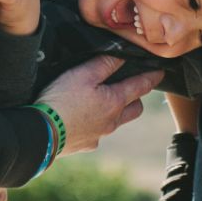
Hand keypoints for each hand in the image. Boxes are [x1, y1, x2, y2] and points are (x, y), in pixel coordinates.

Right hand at [37, 55, 163, 155]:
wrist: (41, 134)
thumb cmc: (62, 101)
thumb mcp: (83, 74)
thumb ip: (105, 64)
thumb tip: (123, 55)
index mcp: (115, 102)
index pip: (140, 86)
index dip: (152, 77)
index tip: (160, 72)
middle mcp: (112, 121)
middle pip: (134, 109)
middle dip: (136, 99)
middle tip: (131, 89)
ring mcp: (99, 135)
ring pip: (115, 122)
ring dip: (115, 112)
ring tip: (103, 103)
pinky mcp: (85, 145)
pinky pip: (96, 134)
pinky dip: (94, 125)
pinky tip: (81, 119)